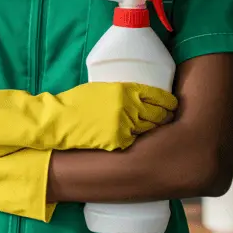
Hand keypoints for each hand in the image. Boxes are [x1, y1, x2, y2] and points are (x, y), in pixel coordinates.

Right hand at [54, 81, 178, 147]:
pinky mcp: (119, 141)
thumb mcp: (103, 89)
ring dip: (155, 130)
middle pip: (159, 114)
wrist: (60, 119)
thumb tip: (138, 99)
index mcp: (126, 90)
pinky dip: (139, 141)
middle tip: (167, 119)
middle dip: (165, 117)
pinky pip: (137, 142)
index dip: (169, 102)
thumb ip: (122, 93)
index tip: (171, 105)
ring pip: (151, 129)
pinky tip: (142, 143)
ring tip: (158, 133)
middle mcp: (129, 107)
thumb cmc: (77, 102)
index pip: (159, 96)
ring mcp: (125, 126)